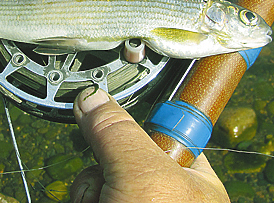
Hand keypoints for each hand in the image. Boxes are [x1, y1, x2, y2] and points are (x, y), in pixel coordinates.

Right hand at [71, 87, 229, 202]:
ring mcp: (134, 200)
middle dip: (105, 161)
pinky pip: (87, 194)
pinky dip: (84, 199)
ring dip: (91, 188)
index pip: (163, 125)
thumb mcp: (142, 174)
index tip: (129, 83)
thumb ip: (117, 131)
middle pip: (119, 148)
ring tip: (103, 202)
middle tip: (112, 176)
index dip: (141, 112)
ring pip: (98, 174)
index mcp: (189, 173)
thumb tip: (92, 97)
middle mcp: (162, 188)